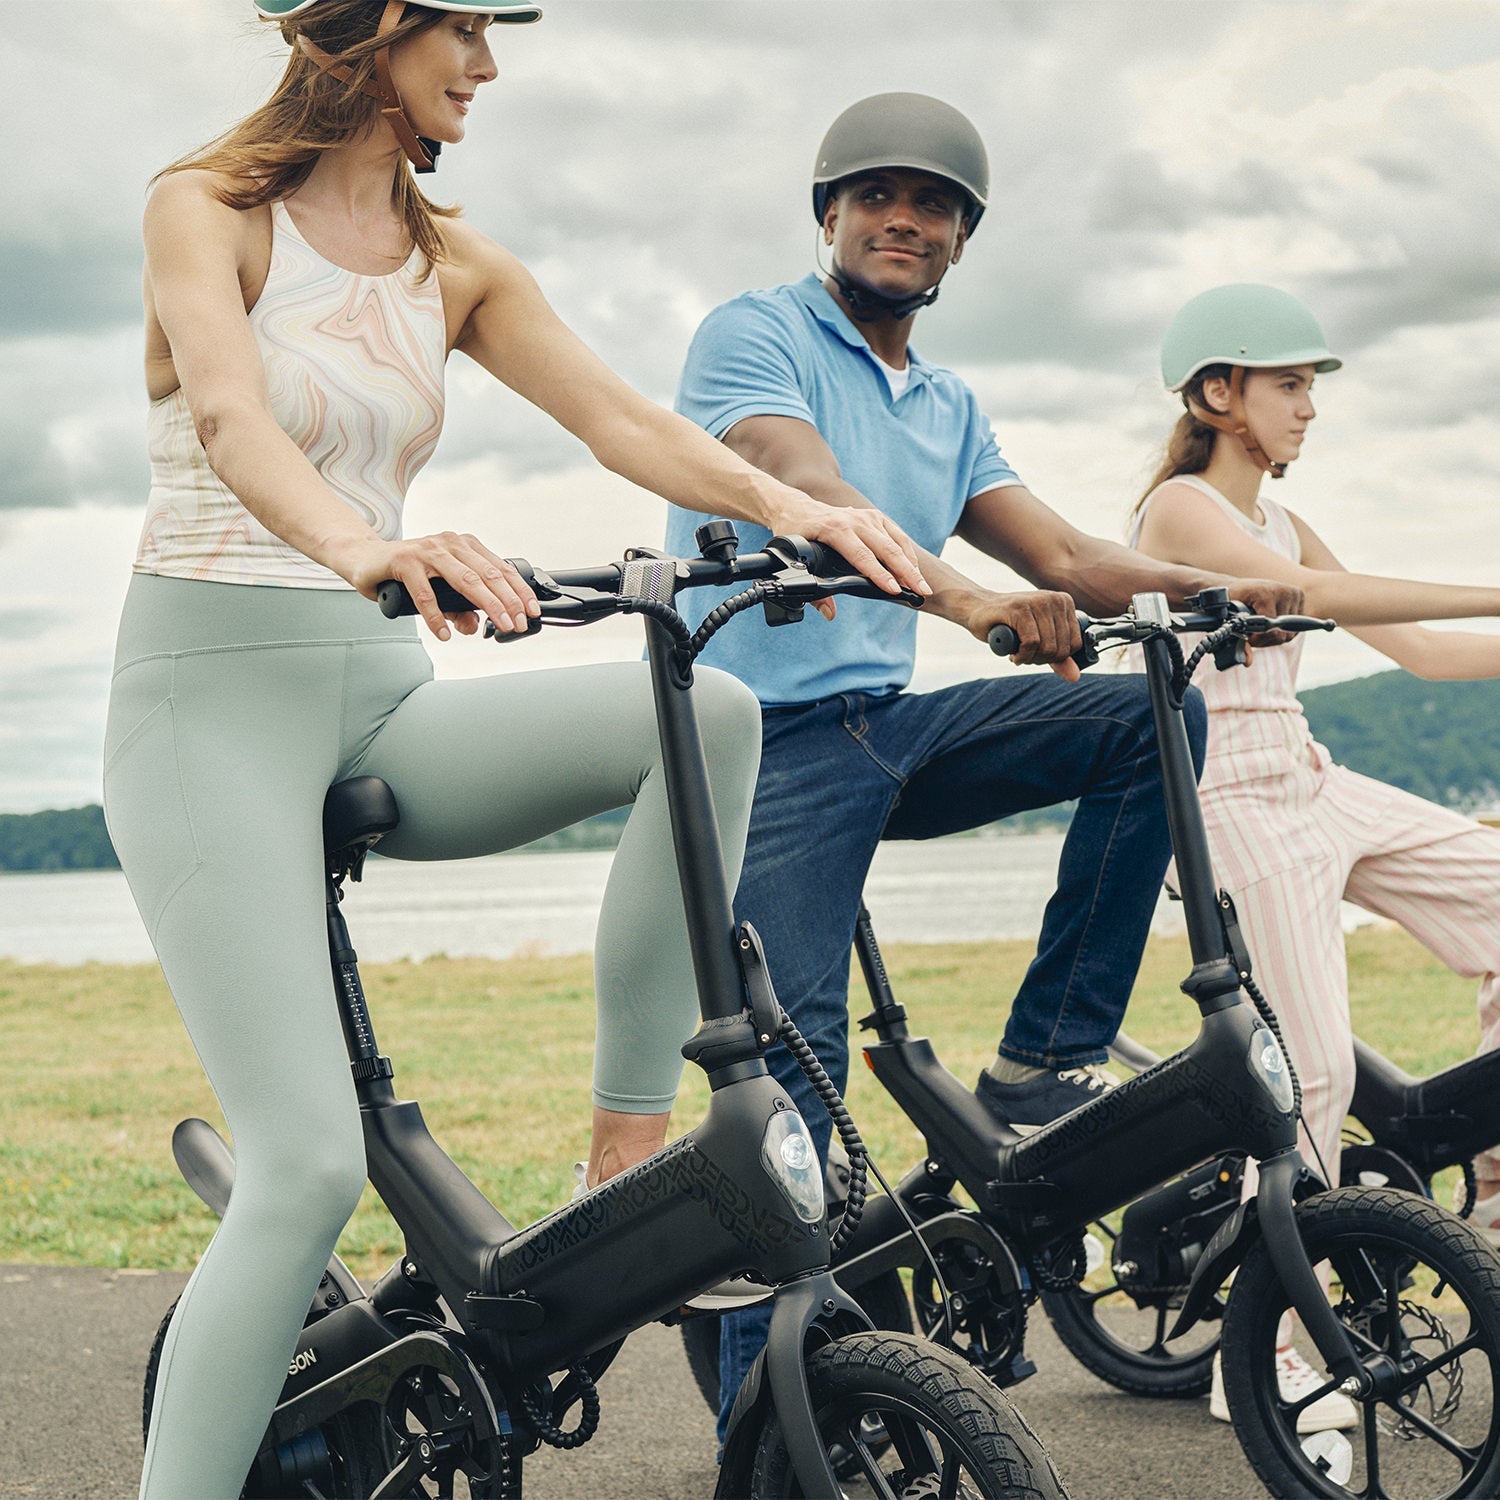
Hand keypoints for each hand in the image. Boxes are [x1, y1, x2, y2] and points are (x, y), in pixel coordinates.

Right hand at [343, 532, 539, 641]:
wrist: (364, 559)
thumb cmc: (406, 573)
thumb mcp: (440, 592)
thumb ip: (458, 608)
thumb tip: (475, 627)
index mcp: (465, 546)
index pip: (500, 568)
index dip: (519, 591)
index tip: (532, 612)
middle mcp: (450, 543)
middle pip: (489, 575)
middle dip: (508, 602)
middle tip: (517, 624)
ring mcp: (428, 550)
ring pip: (466, 580)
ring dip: (486, 606)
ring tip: (497, 628)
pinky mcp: (405, 560)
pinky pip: (426, 594)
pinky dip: (436, 617)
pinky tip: (444, 634)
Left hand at [763, 491, 930, 607]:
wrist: (796, 507)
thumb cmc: (795, 533)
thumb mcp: (795, 560)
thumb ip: (813, 591)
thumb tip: (830, 613)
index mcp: (834, 529)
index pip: (862, 555)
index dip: (880, 574)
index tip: (895, 589)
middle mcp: (854, 520)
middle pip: (887, 549)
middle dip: (907, 572)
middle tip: (921, 591)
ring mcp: (867, 516)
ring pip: (896, 542)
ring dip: (911, 565)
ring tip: (922, 586)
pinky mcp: (875, 517)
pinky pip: (897, 536)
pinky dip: (907, 554)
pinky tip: (914, 570)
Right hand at [971, 590, 1082, 681]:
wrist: (977, 609)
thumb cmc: (1010, 624)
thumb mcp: (1039, 641)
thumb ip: (1058, 658)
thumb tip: (1075, 676)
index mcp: (1064, 602)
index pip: (1075, 644)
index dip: (1056, 658)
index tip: (1039, 654)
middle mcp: (1054, 599)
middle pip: (1061, 648)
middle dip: (1042, 660)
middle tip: (1026, 656)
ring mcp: (1037, 601)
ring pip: (1047, 647)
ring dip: (1031, 659)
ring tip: (1019, 655)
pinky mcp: (1020, 609)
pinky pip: (1031, 643)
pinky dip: (1022, 656)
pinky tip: (1013, 655)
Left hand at [1227, 577, 1305, 647]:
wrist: (1239, 586)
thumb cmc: (1231, 601)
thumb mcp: (1231, 619)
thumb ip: (1240, 642)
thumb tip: (1248, 662)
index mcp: (1266, 594)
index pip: (1272, 630)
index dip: (1259, 640)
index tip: (1249, 639)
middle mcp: (1283, 591)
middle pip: (1283, 635)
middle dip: (1266, 640)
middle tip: (1253, 634)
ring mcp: (1294, 593)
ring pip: (1291, 633)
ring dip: (1275, 636)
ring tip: (1261, 629)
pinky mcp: (1299, 596)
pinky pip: (1296, 625)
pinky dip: (1284, 630)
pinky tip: (1272, 624)